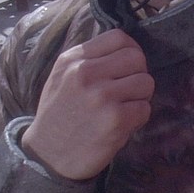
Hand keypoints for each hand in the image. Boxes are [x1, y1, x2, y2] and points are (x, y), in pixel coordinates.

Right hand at [21, 29, 154, 180]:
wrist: (48, 155)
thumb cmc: (58, 114)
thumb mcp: (61, 76)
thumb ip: (88, 58)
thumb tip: (125, 46)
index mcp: (73, 59)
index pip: (118, 37)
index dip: (131, 49)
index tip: (128, 64)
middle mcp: (86, 73)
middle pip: (137, 58)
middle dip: (138, 73)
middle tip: (128, 88)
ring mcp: (102, 96)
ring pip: (146, 82)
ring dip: (140, 96)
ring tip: (124, 106)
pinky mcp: (116, 120)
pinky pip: (145, 108)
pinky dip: (138, 117)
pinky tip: (122, 122)